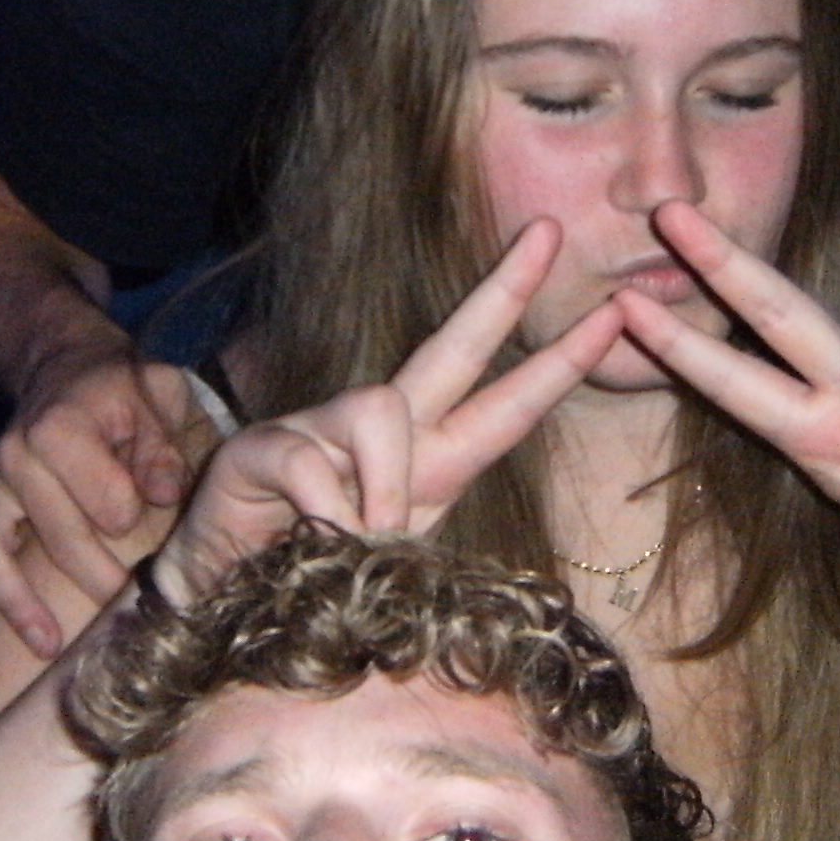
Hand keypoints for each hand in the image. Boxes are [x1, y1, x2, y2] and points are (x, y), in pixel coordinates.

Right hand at [0, 346, 215, 659]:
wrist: (67, 367)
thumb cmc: (123, 388)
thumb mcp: (158, 394)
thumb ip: (161, 445)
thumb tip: (163, 494)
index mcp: (63, 425)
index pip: (108, 503)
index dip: (140, 520)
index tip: (163, 525)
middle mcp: (17, 454)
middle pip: (63, 539)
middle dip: (106, 578)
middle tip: (144, 609)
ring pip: (7, 554)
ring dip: (40, 605)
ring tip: (68, 646)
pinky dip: (6, 600)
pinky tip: (42, 639)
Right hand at [151, 222, 623, 600]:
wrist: (224, 609)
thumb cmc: (315, 589)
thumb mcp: (394, 572)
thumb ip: (418, 541)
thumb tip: (402, 519)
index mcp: (428, 462)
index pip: (506, 405)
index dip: (559, 363)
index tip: (615, 316)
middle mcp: (381, 432)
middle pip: (455, 347)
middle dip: (505, 290)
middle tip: (549, 231)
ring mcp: (318, 431)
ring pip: (381, 410)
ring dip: (385, 483)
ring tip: (364, 538)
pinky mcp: (262, 449)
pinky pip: (313, 464)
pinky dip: (326, 511)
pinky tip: (311, 540)